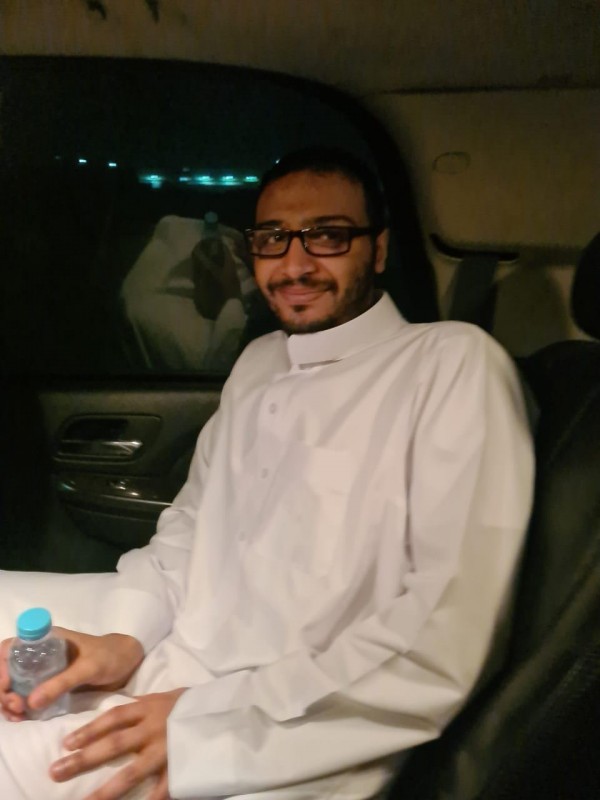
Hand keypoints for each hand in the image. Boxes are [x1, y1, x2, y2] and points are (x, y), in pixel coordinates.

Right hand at [0, 629, 142, 719]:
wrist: (126, 663)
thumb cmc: (109, 657)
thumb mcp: (88, 668)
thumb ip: (61, 682)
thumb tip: (29, 702)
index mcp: (46, 640)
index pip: (10, 648)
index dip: (1, 666)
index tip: (7, 685)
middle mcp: (40, 654)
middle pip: (7, 669)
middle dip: (4, 689)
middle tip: (15, 706)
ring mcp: (43, 671)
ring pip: (14, 684)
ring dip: (9, 700)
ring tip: (18, 714)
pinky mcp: (50, 686)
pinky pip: (26, 695)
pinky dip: (19, 707)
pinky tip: (21, 718)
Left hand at [50, 688, 185, 799]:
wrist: (225, 709)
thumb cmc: (189, 704)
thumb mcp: (162, 697)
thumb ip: (139, 706)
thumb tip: (113, 711)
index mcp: (148, 709)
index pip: (113, 718)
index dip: (89, 730)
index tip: (66, 743)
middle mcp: (153, 729)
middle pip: (114, 744)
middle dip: (84, 759)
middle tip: (57, 771)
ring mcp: (167, 750)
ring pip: (133, 771)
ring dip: (107, 789)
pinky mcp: (181, 766)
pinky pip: (164, 787)